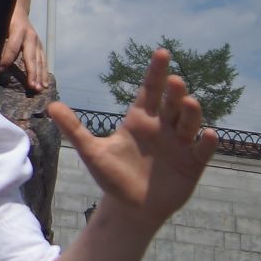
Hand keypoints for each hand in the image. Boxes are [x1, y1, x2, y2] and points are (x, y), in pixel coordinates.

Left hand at [0, 10, 47, 91]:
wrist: (17, 10)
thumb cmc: (4, 19)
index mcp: (18, 30)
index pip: (12, 47)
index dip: (6, 59)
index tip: (0, 69)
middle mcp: (30, 36)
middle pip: (31, 57)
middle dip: (31, 73)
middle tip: (31, 86)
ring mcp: (37, 42)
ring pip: (40, 61)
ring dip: (39, 76)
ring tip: (39, 88)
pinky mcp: (40, 46)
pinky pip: (43, 61)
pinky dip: (44, 72)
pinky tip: (44, 83)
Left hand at [49, 49, 214, 228]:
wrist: (130, 208)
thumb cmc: (112, 177)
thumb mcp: (92, 152)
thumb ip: (74, 129)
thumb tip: (51, 106)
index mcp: (140, 120)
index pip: (149, 90)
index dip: (156, 72)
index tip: (161, 52)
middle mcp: (162, 127)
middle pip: (172, 103)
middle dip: (175, 91)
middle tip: (174, 81)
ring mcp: (179, 144)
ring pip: (189, 122)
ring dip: (191, 112)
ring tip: (188, 103)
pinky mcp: (192, 163)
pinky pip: (203, 150)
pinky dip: (207, 142)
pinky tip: (209, 134)